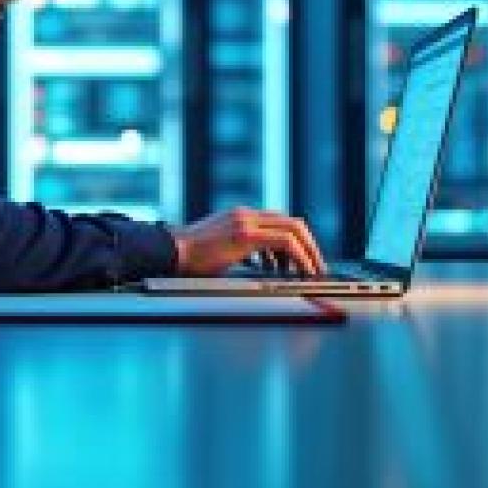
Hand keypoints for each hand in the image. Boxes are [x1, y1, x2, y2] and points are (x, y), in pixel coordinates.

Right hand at [169, 207, 324, 275]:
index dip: (298, 241)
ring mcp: (246, 221)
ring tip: (310, 272)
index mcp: (241, 216)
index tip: (304, 260)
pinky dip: (298, 257)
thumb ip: (242, 249)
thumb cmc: (191, 257)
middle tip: (316, 266)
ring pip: (294, 229)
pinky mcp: (245, 234)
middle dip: (310, 246)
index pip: (280, 221)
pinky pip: (285, 242)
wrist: (170, 252)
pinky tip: (296, 273)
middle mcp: (246, 214)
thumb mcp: (222, 248)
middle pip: (293, 222)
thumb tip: (264, 264)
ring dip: (308, 252)